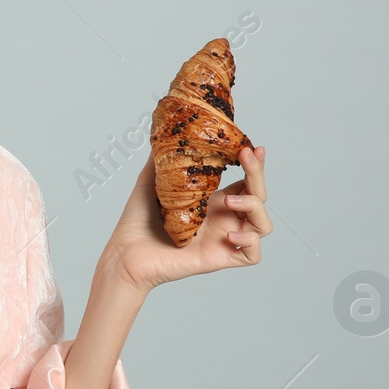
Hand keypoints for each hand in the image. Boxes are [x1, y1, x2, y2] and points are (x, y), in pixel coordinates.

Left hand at [100, 145, 270, 292]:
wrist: (125, 253)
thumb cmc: (136, 222)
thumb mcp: (150, 181)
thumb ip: (162, 158)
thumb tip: (166, 129)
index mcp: (211, 201)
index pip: (244, 181)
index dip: (254, 166)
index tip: (252, 147)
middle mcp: (221, 219)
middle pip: (259, 197)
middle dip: (258, 175)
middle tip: (246, 158)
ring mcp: (222, 239)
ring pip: (262, 224)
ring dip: (254, 207)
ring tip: (227, 202)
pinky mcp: (218, 258)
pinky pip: (252, 254)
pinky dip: (249, 242)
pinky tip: (228, 234)